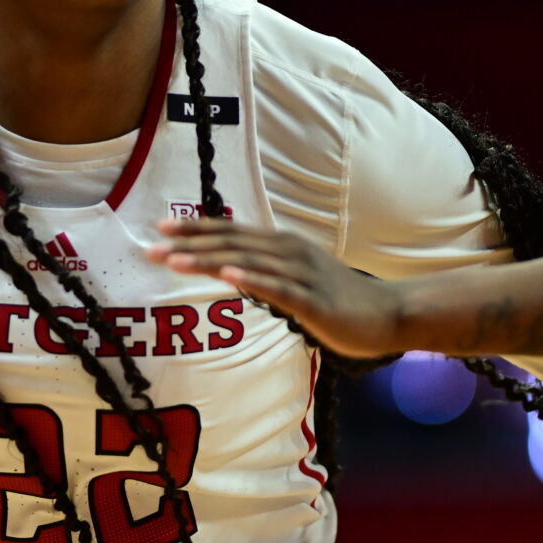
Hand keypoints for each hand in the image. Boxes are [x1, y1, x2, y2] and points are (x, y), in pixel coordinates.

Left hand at [145, 220, 404, 358]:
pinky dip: (252, 279)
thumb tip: (234, 267)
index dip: (197, 228)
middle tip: (152, 244)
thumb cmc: (342, 300)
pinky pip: (278, 288)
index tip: (161, 227)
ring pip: (248, 263)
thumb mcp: (299, 279)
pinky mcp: (314, 301)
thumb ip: (268, 271)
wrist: (390, 314)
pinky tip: (228, 276)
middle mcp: (291, 253)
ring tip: (175, 260)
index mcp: (285, 247)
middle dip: (191, 243)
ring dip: (210, 259)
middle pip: (234, 243)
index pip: (233, 232)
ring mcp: (303, 276)